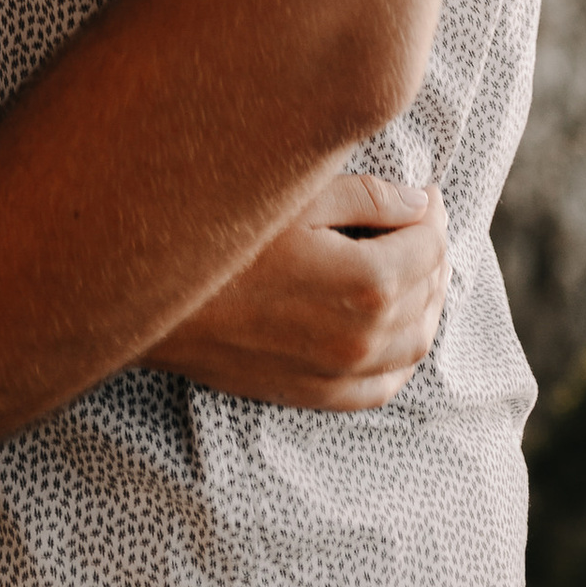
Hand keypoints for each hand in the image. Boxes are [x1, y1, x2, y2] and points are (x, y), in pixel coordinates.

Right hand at [149, 171, 448, 409]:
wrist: (152, 296)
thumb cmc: (222, 234)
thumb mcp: (296, 194)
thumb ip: (370, 197)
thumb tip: (422, 203)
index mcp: (366, 282)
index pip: (430, 245)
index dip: (433, 212)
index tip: (425, 192)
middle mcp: (363, 337)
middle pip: (429, 294)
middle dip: (433, 253)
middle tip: (420, 221)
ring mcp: (339, 374)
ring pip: (415, 345)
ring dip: (426, 304)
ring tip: (412, 268)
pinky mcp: (313, 394)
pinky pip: (383, 388)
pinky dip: (402, 357)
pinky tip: (393, 329)